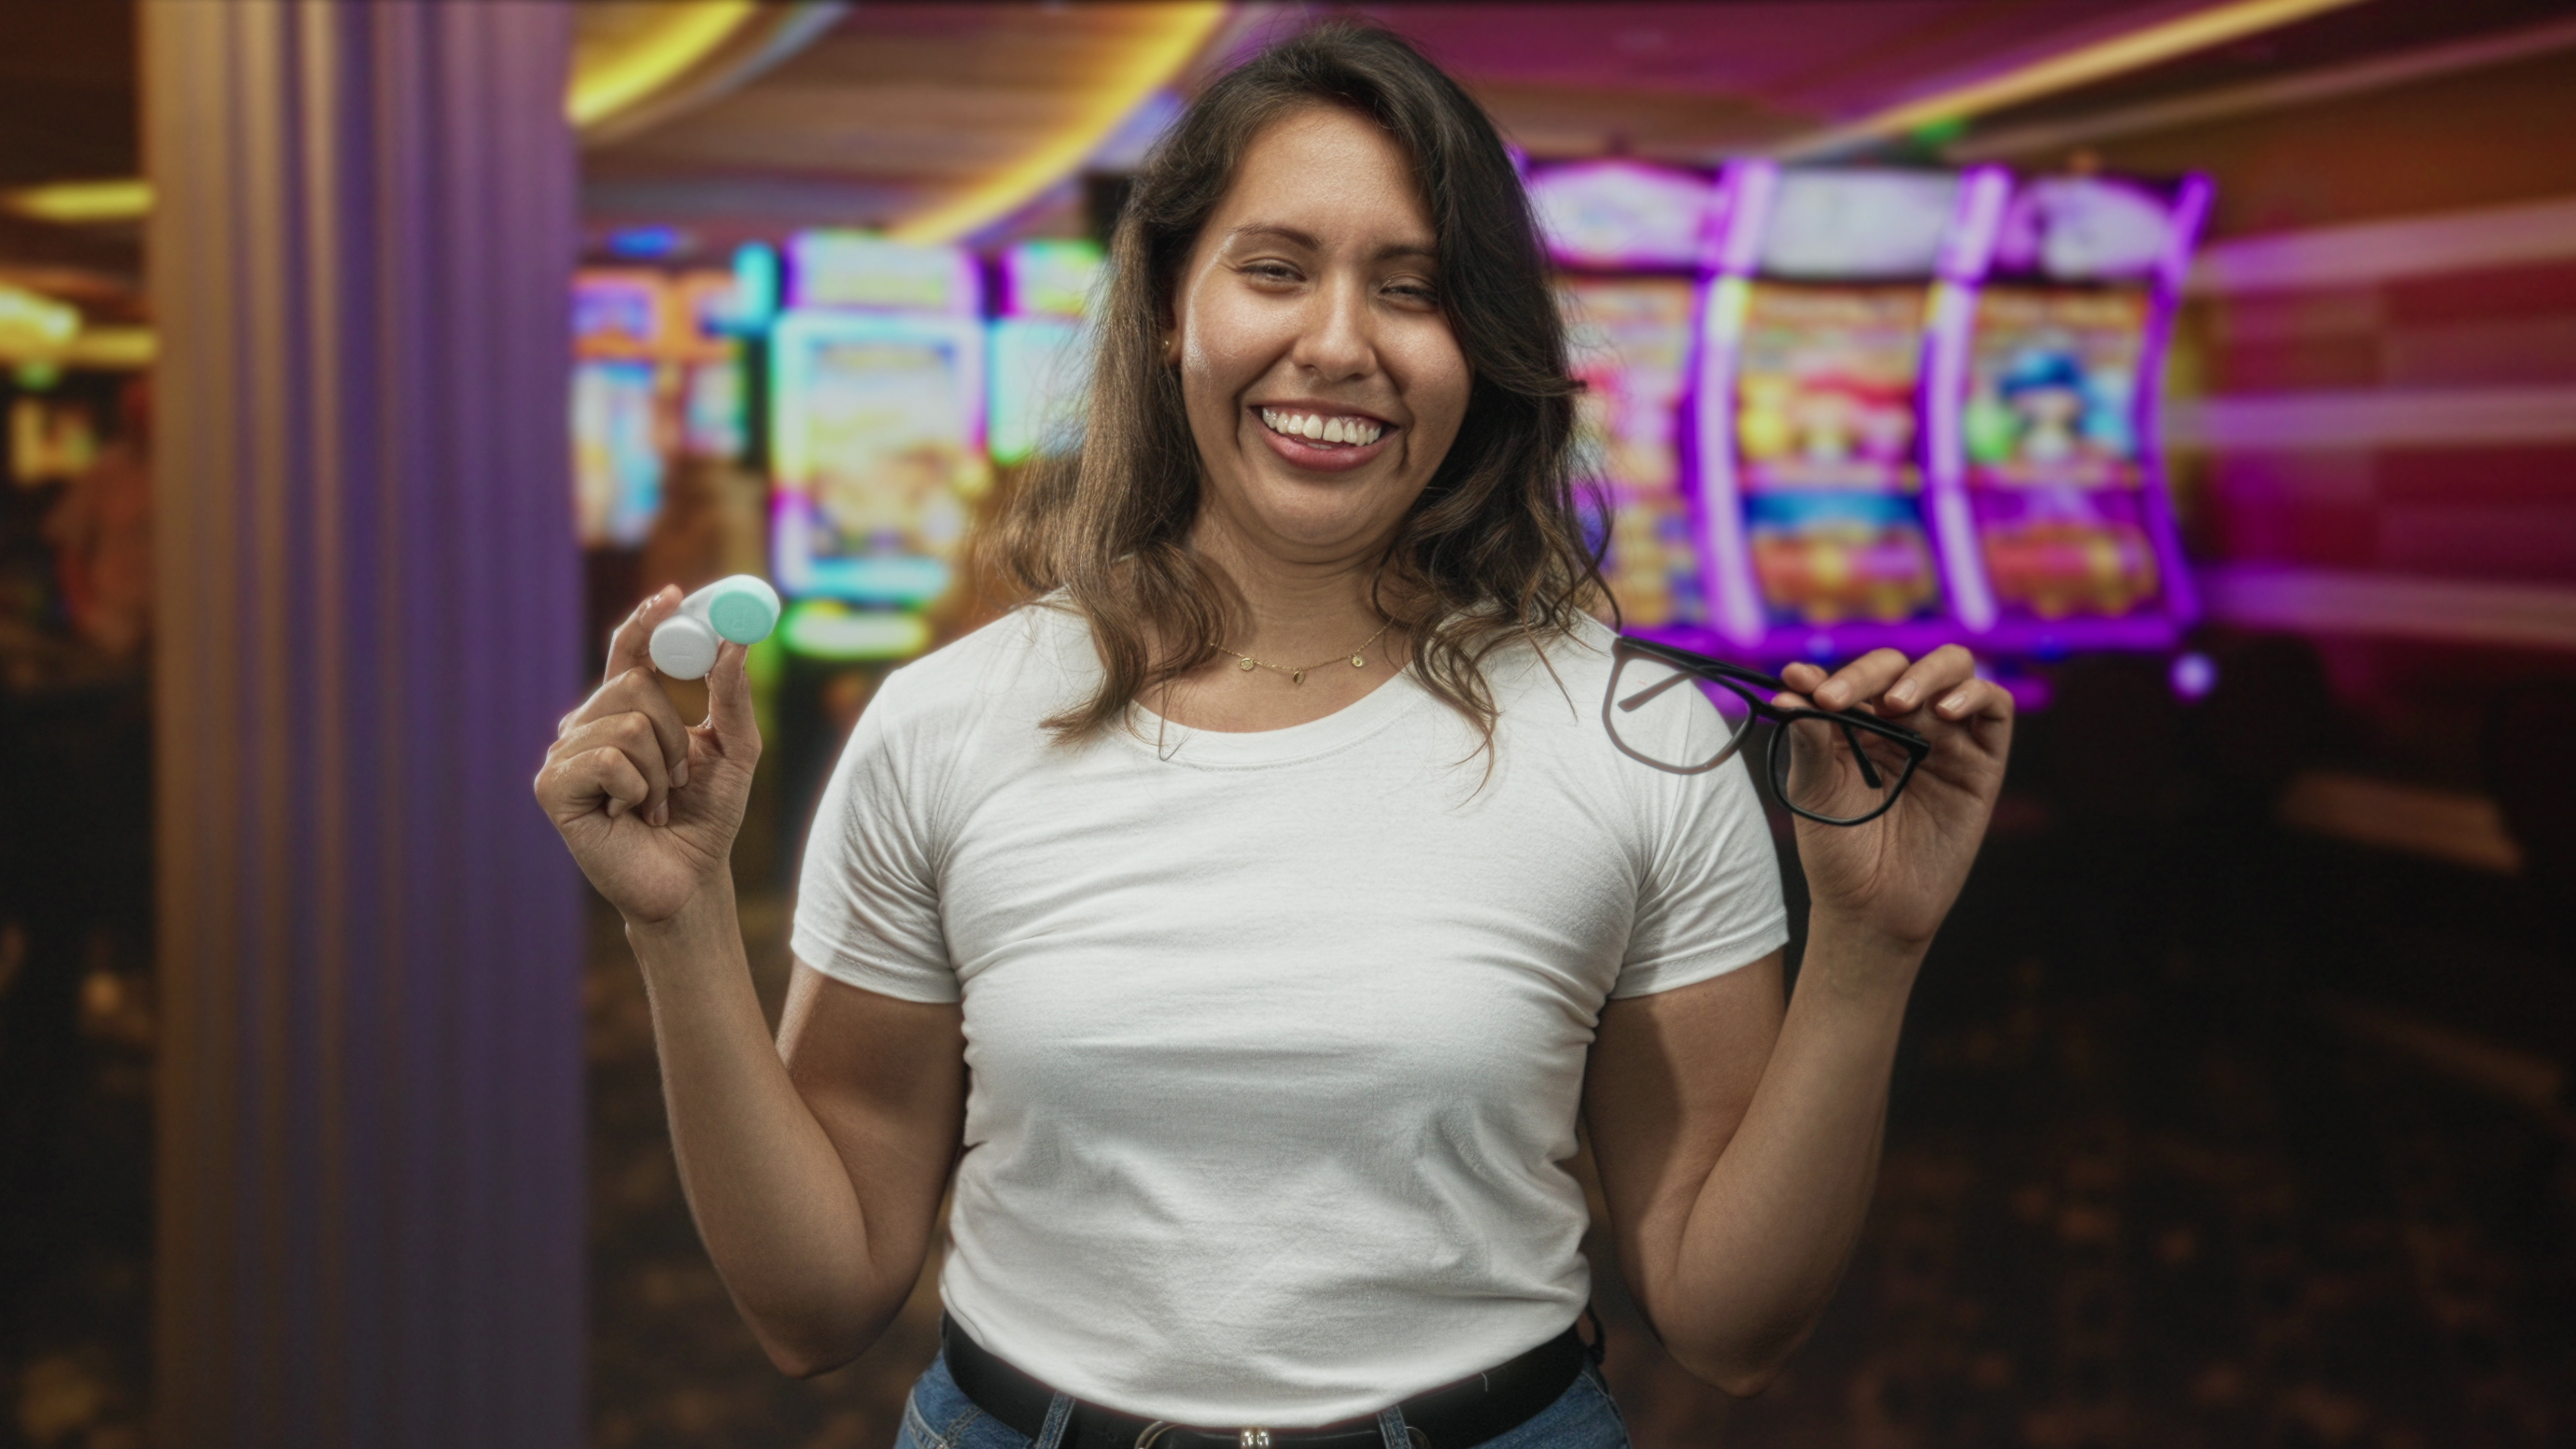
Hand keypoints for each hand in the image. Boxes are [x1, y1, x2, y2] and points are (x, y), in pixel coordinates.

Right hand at [532, 585, 761, 925]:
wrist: (689, 878)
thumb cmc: (707, 816)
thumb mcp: (735, 748)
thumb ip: (732, 694)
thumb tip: (737, 640)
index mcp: (625, 710)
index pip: (628, 650)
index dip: (646, 620)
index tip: (674, 596)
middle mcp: (587, 725)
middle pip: (634, 683)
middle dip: (675, 734)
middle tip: (678, 779)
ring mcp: (564, 754)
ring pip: (626, 724)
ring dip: (660, 770)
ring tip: (655, 802)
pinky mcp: (553, 786)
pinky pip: (607, 759)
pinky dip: (637, 789)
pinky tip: (631, 814)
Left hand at [1775, 645, 2012, 954]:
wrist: (1871, 908)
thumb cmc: (1839, 849)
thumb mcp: (1814, 789)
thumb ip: (1810, 736)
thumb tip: (1791, 687)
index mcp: (1861, 723)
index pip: (1855, 680)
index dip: (1829, 676)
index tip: (1795, 683)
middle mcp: (1906, 723)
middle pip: (1901, 667)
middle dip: (1869, 673)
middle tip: (1838, 699)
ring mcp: (1947, 738)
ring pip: (1954, 670)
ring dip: (1924, 675)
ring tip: (1895, 703)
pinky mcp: (1984, 762)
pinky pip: (1995, 709)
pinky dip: (1974, 695)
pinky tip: (1944, 711)